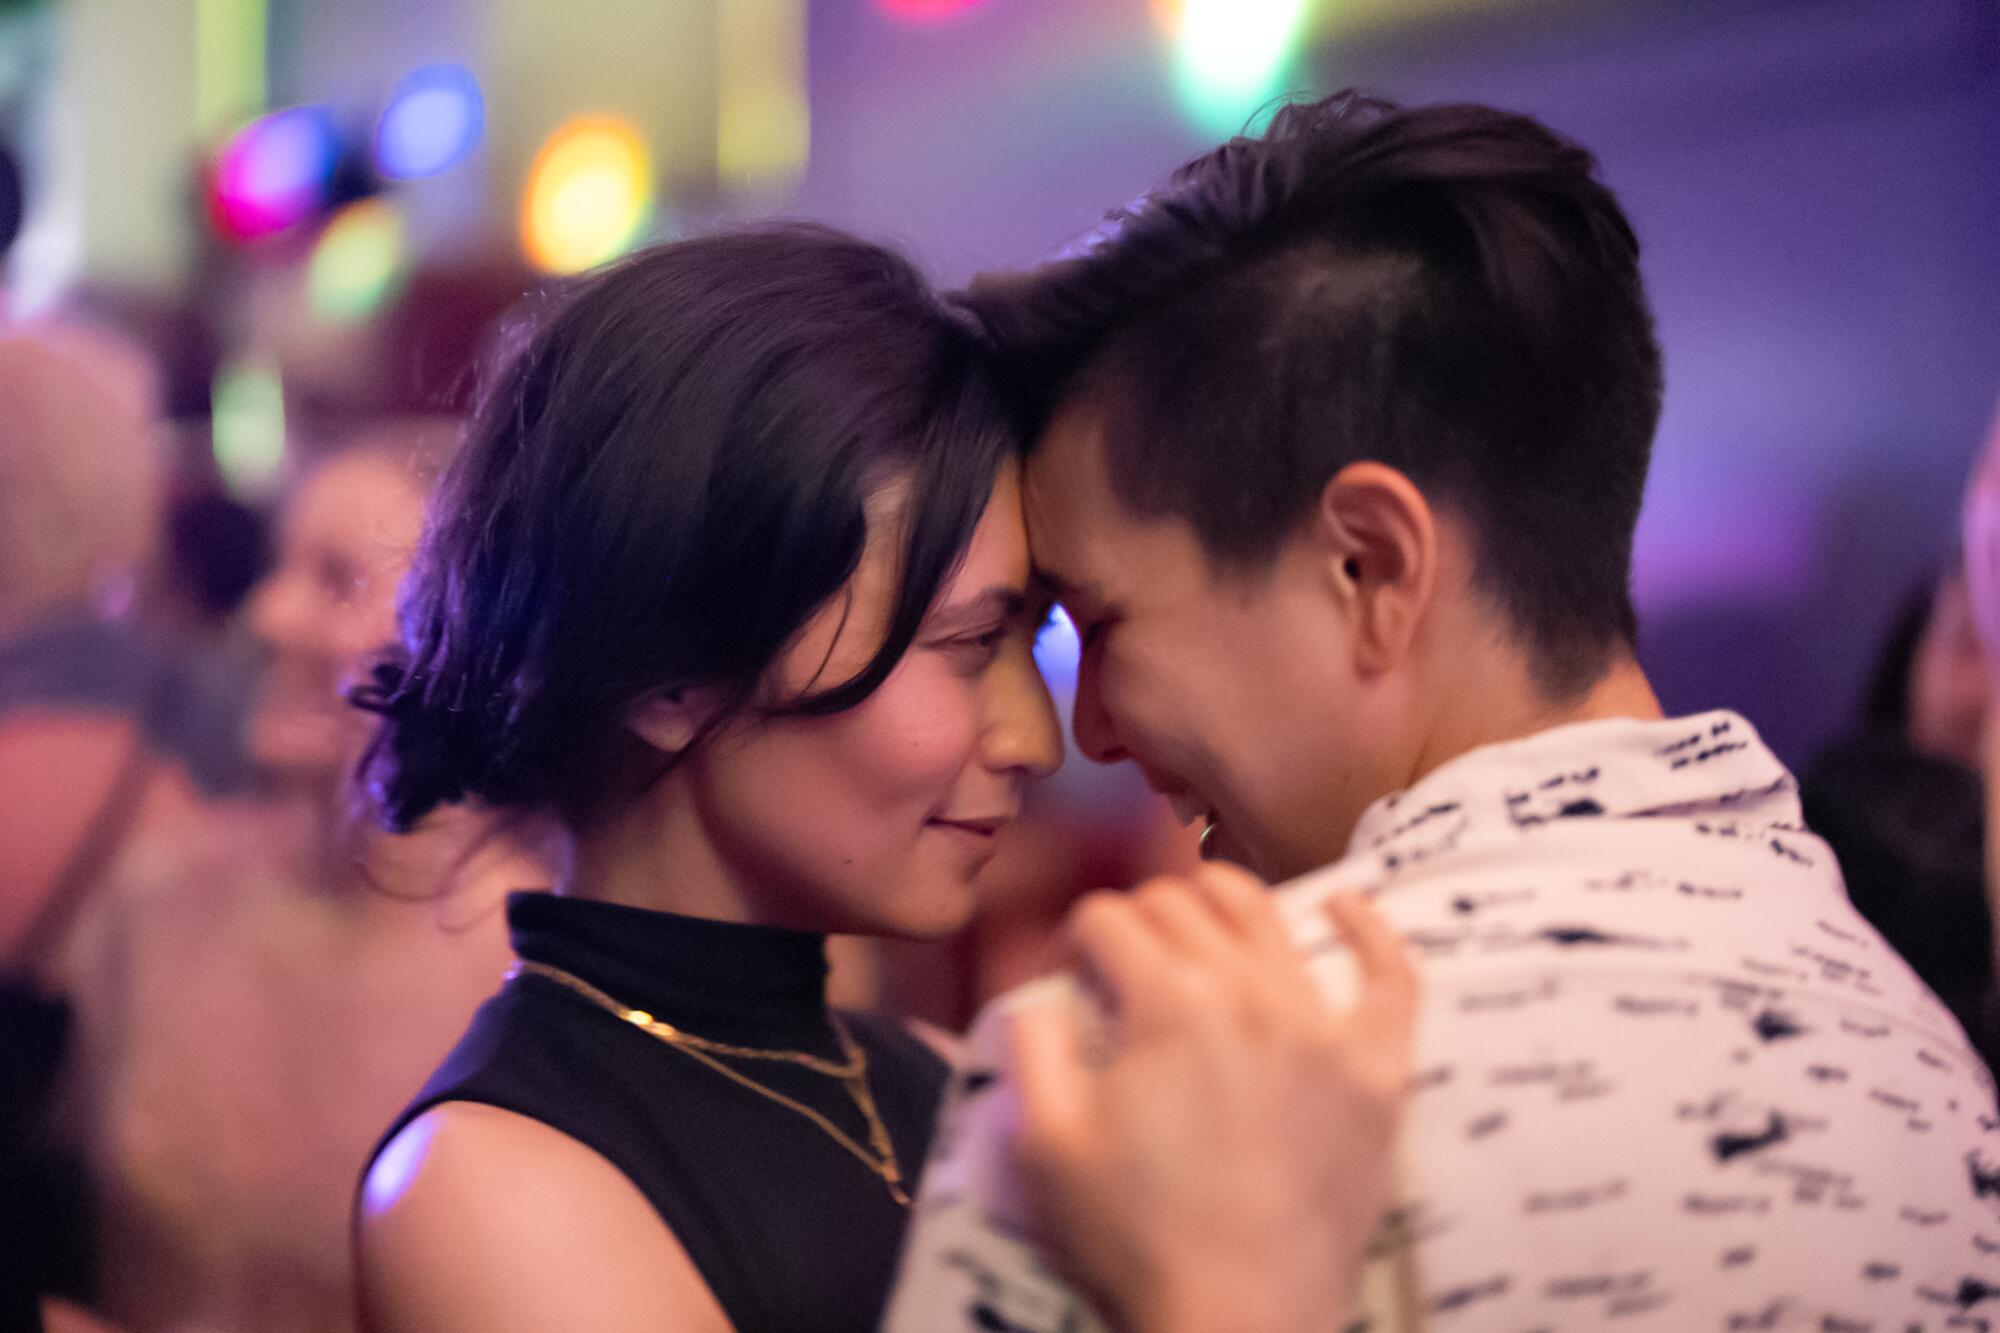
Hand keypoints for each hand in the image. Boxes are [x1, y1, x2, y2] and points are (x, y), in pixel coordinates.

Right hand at [1001, 865, 1417, 1332]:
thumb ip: (1032, 1043)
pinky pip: (1392, 974)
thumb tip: (1037, 988)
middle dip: (1139, 920)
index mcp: (1167, 1002)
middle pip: (1183, 905)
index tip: (1072, 979)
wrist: (1241, 1320)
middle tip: (1125, 967)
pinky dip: (1369, 927)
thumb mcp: (1044, 1142)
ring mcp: (1324, 1027)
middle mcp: (1250, 993)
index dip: (1077, 940)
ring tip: (1200, 922)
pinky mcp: (1378, 1070)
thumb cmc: (1137, 1238)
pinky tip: (1347, 904)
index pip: (1109, 919)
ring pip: (1269, 917)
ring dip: (1221, 904)